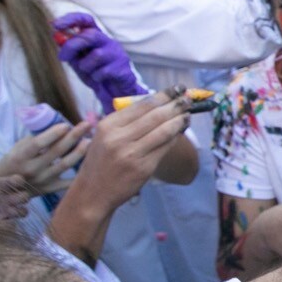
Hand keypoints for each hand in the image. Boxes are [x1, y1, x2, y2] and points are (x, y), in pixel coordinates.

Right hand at [0, 120, 91, 194]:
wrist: (7, 189)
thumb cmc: (14, 162)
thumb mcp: (17, 148)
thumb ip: (35, 139)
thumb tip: (59, 128)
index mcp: (20, 157)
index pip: (38, 143)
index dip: (53, 134)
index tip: (66, 125)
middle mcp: (32, 169)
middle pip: (56, 151)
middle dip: (73, 136)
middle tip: (86, 125)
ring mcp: (42, 181)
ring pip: (65, 165)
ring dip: (79, 152)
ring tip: (90, 141)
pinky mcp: (50, 189)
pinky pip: (68, 182)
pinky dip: (80, 174)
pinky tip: (91, 163)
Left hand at [0, 170, 31, 220]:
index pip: (9, 182)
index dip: (15, 181)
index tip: (17, 180)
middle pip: (21, 196)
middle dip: (21, 197)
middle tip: (12, 199)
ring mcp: (0, 214)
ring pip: (21, 211)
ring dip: (19, 210)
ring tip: (8, 211)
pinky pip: (12, 226)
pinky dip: (10, 223)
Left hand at [52, 14, 145, 113]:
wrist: (114, 93)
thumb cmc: (95, 74)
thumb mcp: (78, 61)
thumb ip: (69, 50)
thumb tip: (57, 38)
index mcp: (97, 37)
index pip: (86, 20)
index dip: (71, 19)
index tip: (55, 25)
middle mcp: (108, 41)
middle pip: (90, 35)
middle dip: (72, 46)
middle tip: (62, 57)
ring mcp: (117, 54)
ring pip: (96, 55)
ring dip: (86, 67)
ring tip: (90, 73)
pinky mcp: (123, 68)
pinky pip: (103, 72)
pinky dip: (96, 78)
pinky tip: (100, 79)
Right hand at [66, 89, 190, 212]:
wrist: (93, 192)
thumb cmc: (100, 161)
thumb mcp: (104, 136)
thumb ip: (125, 122)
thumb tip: (156, 105)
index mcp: (108, 126)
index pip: (141, 105)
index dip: (162, 95)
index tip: (176, 89)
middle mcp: (119, 138)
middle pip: (155, 116)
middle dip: (175, 105)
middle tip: (188, 99)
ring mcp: (132, 154)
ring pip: (163, 131)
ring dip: (179, 120)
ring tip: (188, 114)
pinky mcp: (144, 168)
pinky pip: (164, 148)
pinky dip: (174, 137)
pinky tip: (180, 131)